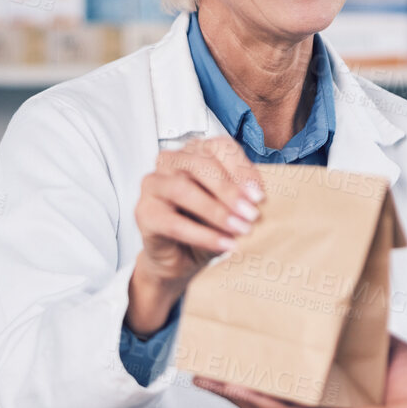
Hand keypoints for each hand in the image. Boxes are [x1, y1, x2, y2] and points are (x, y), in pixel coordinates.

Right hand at [126, 136, 262, 334]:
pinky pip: (173, 221)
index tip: (261, 195)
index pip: (219, 147)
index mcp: (195, 150)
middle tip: (253, 214)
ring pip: (183, 189)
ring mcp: (152, 184)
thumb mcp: (231, 207)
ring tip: (240, 230)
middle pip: (200, 164)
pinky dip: (202, 234)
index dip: (241, 169)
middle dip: (230, 190)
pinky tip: (223, 245)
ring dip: (216, 211)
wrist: (180, 260)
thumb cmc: (207, 226)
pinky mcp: (143, 212)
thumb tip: (263, 198)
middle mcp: (170, 160)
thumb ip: (243, 196)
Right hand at [195, 338, 406, 407]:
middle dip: (230, 384)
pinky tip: (239, 389)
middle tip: (201, 368)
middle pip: (262, 401)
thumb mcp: (379, 351)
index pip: (280, 388)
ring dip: (235, 393)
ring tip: (207, 378)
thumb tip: (339, 305)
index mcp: (325, 401)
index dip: (251, 373)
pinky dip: (261, 402)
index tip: (227, 354)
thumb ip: (356, 334)